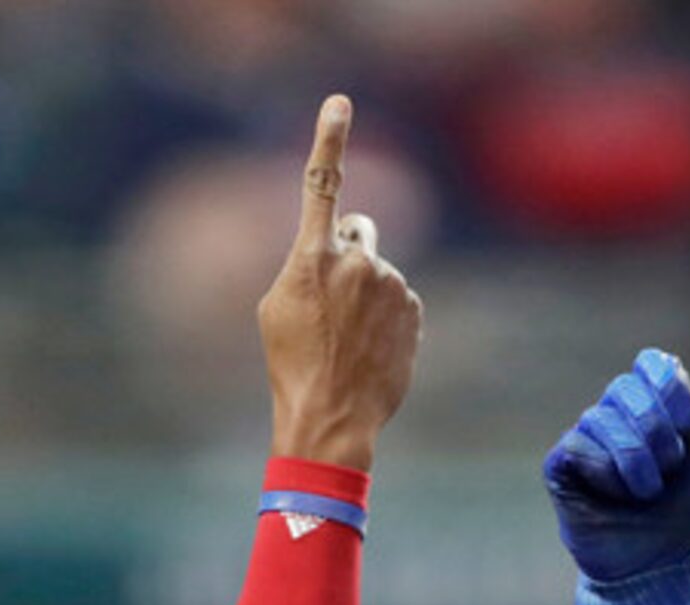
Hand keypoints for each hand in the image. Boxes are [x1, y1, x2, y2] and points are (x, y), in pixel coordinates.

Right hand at [259, 95, 422, 472]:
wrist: (333, 416)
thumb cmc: (292, 363)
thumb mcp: (277, 306)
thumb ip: (302, 263)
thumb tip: (330, 251)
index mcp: (312, 256)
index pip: (320, 185)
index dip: (328, 140)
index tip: (340, 103)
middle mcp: (357, 261)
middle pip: (359, 230)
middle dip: (348, 250)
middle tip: (333, 297)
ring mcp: (390, 284)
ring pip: (377, 270)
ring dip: (365, 292)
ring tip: (348, 337)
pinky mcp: (413, 307)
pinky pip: (396, 297)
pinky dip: (385, 314)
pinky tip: (369, 347)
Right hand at [542, 350, 689, 588]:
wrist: (657, 565)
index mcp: (657, 401)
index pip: (655, 364)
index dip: (673, 394)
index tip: (688, 429)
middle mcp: (617, 411)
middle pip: (627, 387)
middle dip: (659, 435)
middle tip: (669, 472)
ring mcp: (586, 435)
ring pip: (601, 417)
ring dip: (637, 463)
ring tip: (645, 493)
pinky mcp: (561, 462)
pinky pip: (580, 447)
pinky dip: (609, 477)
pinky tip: (613, 497)